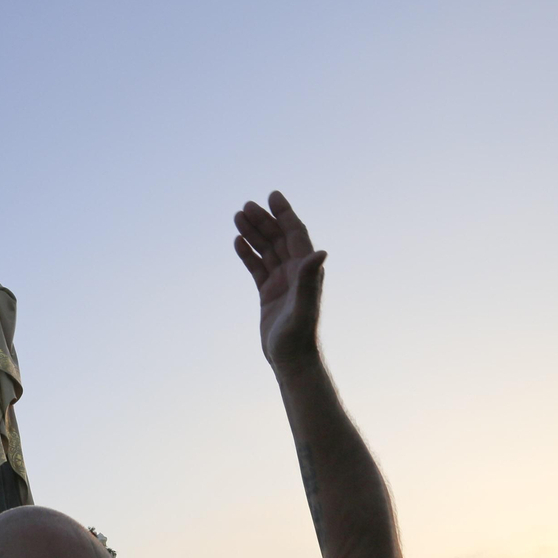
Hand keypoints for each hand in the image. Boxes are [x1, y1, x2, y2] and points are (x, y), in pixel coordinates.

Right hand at [233, 191, 326, 366]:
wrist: (291, 361)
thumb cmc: (299, 336)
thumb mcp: (304, 306)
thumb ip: (309, 279)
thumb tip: (321, 252)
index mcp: (306, 270)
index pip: (296, 234)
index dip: (285, 214)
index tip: (273, 196)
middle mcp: (295, 272)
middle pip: (279, 238)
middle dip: (264, 221)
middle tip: (246, 207)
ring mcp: (281, 282)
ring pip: (266, 250)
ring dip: (253, 233)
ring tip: (237, 217)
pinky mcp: (268, 293)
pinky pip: (257, 268)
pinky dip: (248, 254)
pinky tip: (237, 242)